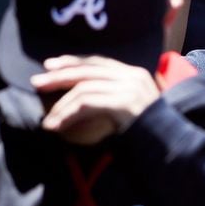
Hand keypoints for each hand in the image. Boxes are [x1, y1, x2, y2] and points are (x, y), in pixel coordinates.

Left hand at [31, 55, 160, 144]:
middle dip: (59, 76)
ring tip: (48, 121)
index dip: (73, 62)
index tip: (50, 65)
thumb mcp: (131, 106)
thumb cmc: (148, 130)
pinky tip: (58, 126)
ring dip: (61, 106)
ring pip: (84, 89)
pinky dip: (68, 115)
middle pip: (88, 71)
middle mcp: (132, 76)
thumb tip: (81, 95)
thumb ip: (113, 95)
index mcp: (134, 73)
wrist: (168, 143)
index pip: (98, 62)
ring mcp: (129, 88)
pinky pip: (87, 104)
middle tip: (36, 82)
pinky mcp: (124, 102)